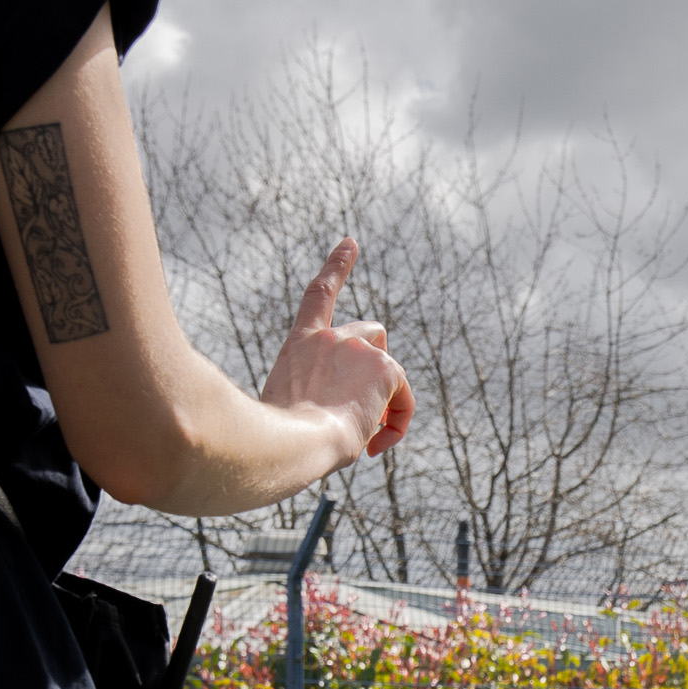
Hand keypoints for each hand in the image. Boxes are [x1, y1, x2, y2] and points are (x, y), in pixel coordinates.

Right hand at [259, 238, 414, 463]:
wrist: (292, 440)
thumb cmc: (283, 441)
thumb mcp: (287, 413)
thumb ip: (312, 402)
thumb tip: (340, 417)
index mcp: (300, 345)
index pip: (320, 296)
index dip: (336, 267)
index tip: (351, 243)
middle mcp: (330, 339)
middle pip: (372, 332)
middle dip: (376, 363)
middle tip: (363, 406)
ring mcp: (358, 350)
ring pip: (391, 367)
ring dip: (387, 399)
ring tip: (363, 435)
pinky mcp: (384, 368)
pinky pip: (404, 399)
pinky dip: (397, 423)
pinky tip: (376, 445)